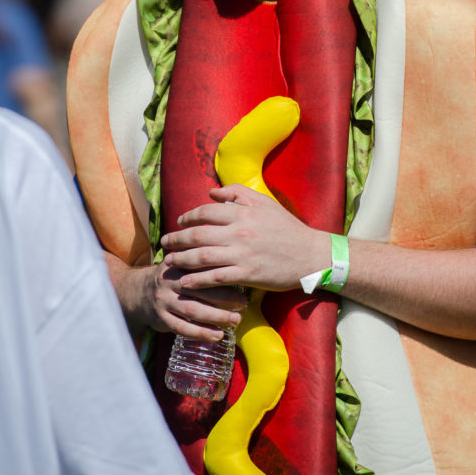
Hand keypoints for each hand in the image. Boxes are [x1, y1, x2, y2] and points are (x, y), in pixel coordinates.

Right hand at [105, 251, 245, 340]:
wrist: (137, 291)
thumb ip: (201, 257)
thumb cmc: (171, 275)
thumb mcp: (181, 260)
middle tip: (244, 303)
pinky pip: (182, 327)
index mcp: (178, 262)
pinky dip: (200, 333)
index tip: (243, 278)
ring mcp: (164, 299)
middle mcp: (170, 280)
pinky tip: (216, 335)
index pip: (202, 266)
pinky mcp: (161, 317)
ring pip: (192, 309)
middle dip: (224, 297)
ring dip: (216, 316)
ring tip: (234, 320)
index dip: (223, 272)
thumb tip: (236, 255)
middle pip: (200, 288)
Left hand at [160, 184, 328, 292]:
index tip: (179, 221)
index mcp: (243, 213)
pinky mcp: (247, 275)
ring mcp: (242, 255)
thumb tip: (211, 192)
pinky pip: (215, 278)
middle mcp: (239, 232)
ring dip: (181, 260)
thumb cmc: (287, 228)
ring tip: (169, 262)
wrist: (310, 255)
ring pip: (202, 257)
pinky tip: (186, 282)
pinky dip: (197, 280)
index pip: (206, 212)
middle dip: (177, 239)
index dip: (188, 217)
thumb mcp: (264, 202)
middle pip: (198, 235)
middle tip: (165, 243)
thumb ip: (237, 193)